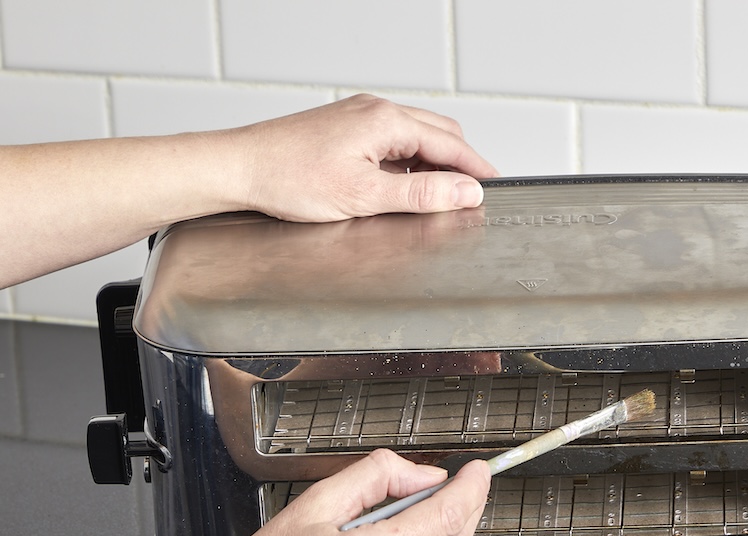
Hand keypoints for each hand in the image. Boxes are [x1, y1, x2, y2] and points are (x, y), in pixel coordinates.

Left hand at [233, 93, 500, 221]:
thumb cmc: (289, 179)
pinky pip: (391, 141)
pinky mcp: (344, 128)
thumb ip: (422, 196)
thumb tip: (466, 192)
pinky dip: (407, 163)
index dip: (476, 169)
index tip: (494, 187)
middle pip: (438, 135)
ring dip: (432, 165)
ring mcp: (358, 117)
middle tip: (471, 196)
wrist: (239, 169)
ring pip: (415, 137)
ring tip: (437, 198)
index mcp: (386, 121)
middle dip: (459, 164)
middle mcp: (375, 111)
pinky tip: (400, 188)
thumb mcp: (365, 196)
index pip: (451, 145)